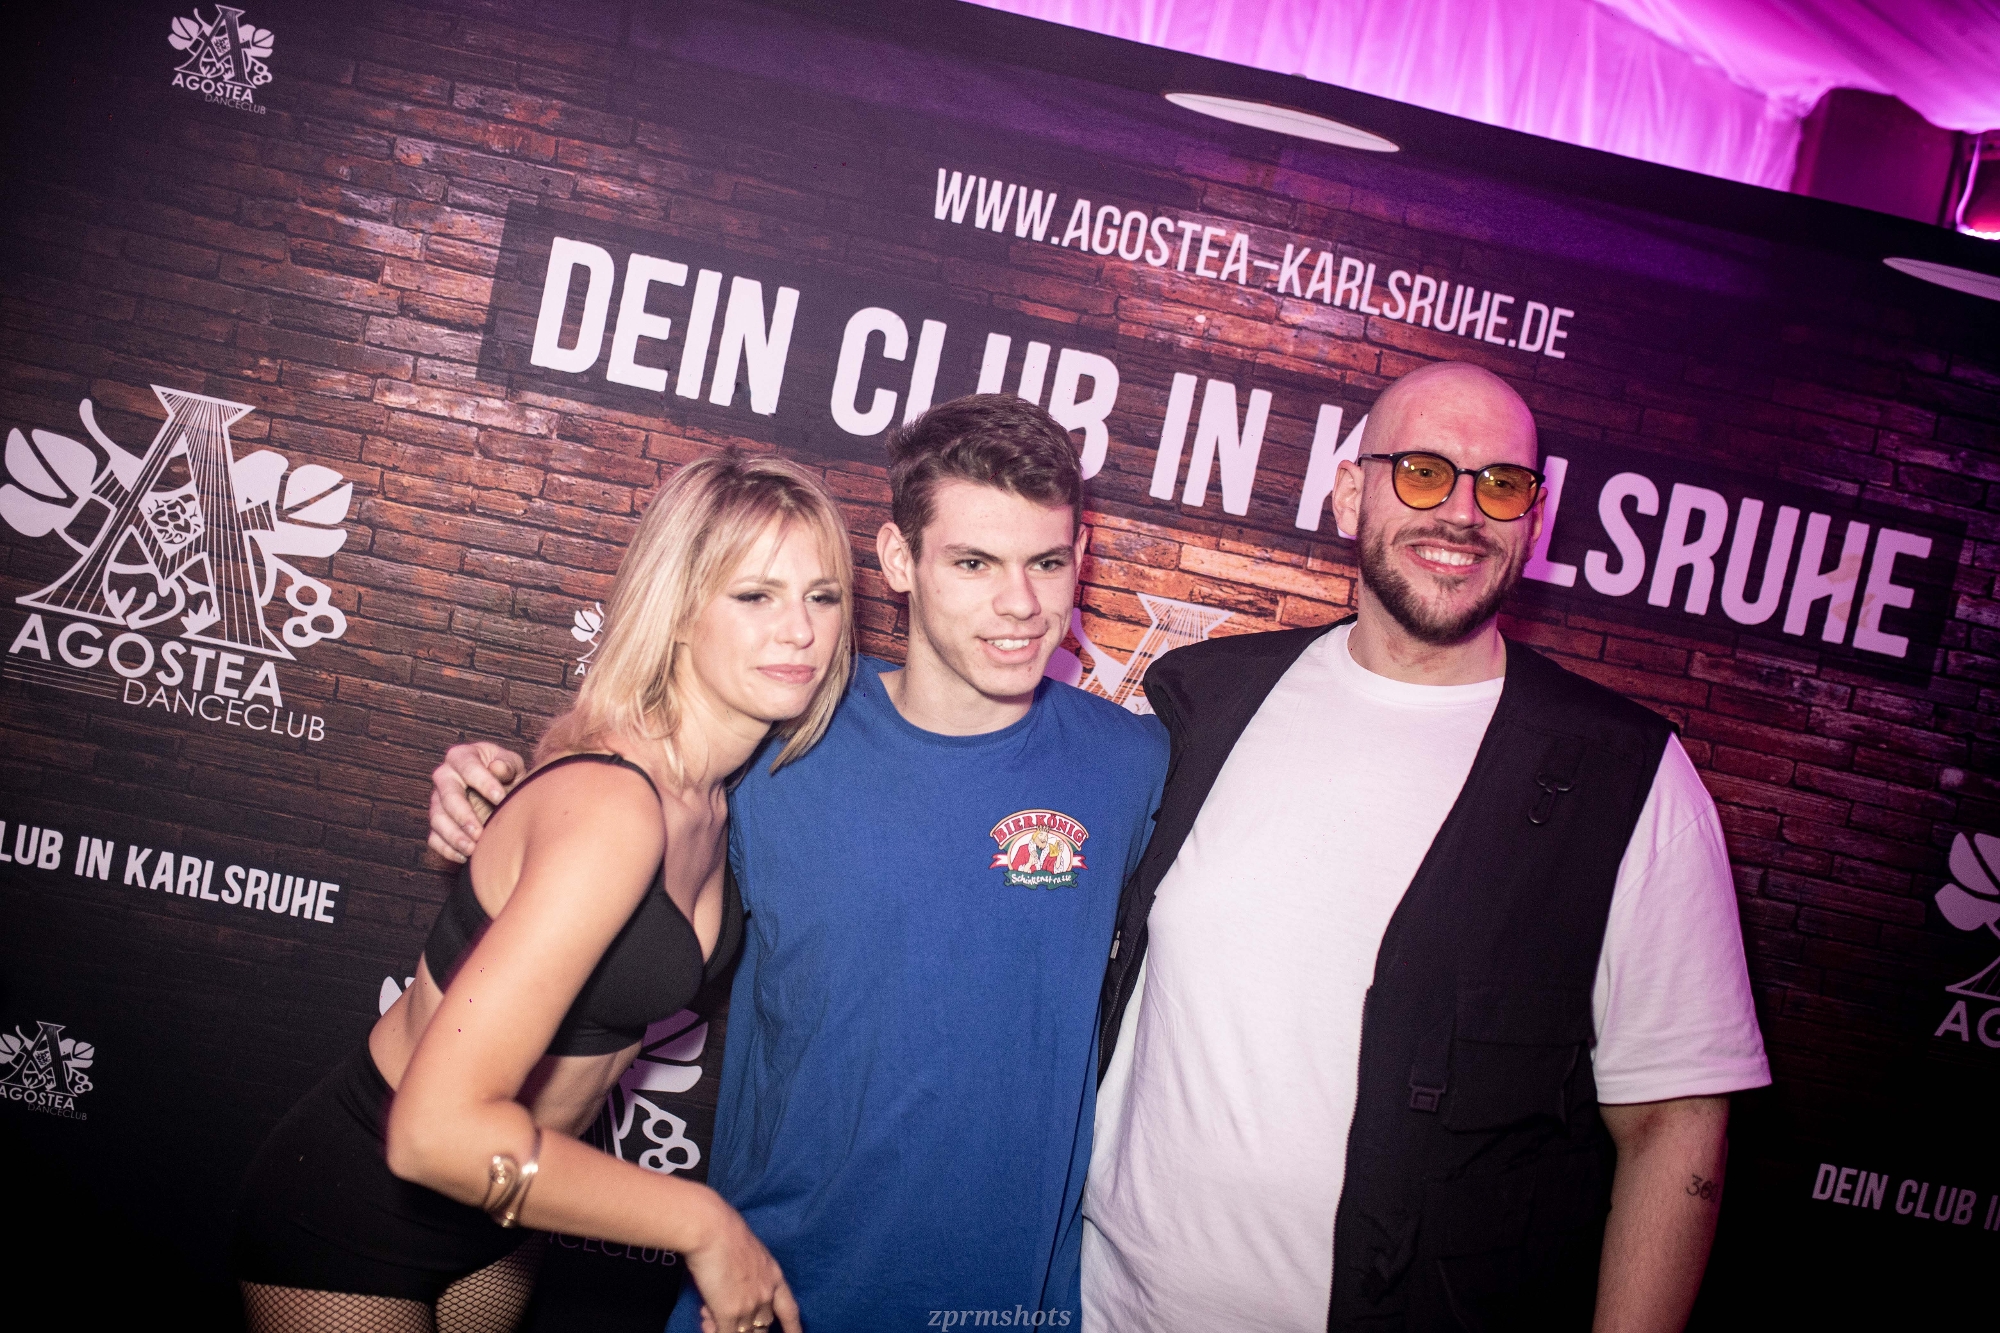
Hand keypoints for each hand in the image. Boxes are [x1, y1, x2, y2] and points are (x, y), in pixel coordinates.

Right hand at [427, 742, 526, 862]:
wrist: (499, 791)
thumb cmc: (506, 774)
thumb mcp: (512, 765)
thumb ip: (507, 765)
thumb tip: (497, 768)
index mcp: (461, 756)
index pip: (468, 767)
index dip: (483, 782)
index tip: (500, 798)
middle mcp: (444, 776)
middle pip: (447, 796)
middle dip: (463, 816)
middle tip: (480, 832)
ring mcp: (437, 800)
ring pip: (437, 819)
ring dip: (454, 837)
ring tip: (472, 850)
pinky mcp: (436, 822)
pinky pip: (434, 838)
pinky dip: (447, 849)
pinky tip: (464, 856)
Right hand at [686, 1201, 800, 1332]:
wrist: (712, 1230)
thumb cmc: (725, 1234)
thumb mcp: (750, 1255)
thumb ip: (751, 1277)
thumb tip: (736, 1292)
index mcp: (775, 1276)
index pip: (790, 1310)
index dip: (794, 1329)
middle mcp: (767, 1294)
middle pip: (764, 1325)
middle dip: (746, 1326)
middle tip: (722, 1316)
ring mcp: (750, 1306)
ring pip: (744, 1332)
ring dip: (725, 1326)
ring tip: (708, 1314)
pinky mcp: (730, 1313)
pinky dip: (713, 1329)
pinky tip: (706, 1318)